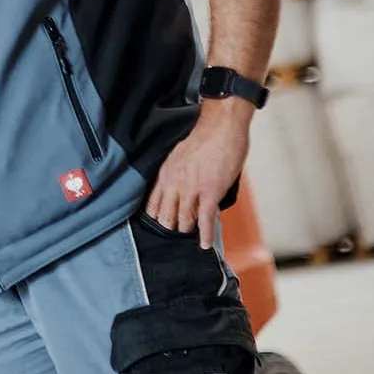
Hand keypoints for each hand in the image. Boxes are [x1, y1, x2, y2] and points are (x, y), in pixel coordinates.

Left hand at [146, 98, 252, 247]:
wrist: (220, 129)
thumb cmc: (203, 138)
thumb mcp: (179, 155)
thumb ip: (177, 173)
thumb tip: (180, 186)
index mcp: (165, 173)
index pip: (152, 203)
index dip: (156, 216)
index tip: (159, 223)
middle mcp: (174, 184)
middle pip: (166, 216)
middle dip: (170, 226)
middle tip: (175, 232)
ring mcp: (192, 190)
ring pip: (184, 220)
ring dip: (187, 229)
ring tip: (190, 235)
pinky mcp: (210, 193)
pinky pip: (205, 220)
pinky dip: (205, 234)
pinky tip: (205, 244)